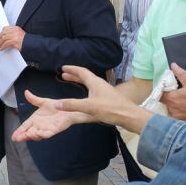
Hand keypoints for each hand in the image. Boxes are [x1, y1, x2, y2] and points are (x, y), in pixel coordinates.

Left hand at [0, 26, 24, 50]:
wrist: (31, 44)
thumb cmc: (25, 40)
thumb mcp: (19, 34)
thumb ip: (13, 33)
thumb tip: (4, 37)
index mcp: (16, 28)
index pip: (5, 28)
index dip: (1, 32)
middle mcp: (14, 31)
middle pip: (3, 33)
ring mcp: (14, 36)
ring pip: (3, 39)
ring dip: (0, 43)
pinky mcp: (14, 41)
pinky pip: (6, 44)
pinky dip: (3, 47)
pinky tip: (1, 49)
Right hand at [12, 66, 151, 141]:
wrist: (130, 116)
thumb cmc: (110, 109)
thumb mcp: (89, 107)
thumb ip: (72, 105)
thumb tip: (56, 104)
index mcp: (95, 83)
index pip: (82, 72)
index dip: (72, 69)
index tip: (62, 68)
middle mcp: (99, 84)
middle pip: (85, 76)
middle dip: (74, 75)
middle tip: (63, 74)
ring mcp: (104, 91)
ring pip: (89, 83)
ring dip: (79, 81)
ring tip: (71, 82)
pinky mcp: (107, 98)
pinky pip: (92, 89)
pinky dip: (85, 88)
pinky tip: (85, 95)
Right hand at [12, 90, 92, 141]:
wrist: (70, 108)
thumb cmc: (57, 106)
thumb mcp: (43, 102)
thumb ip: (34, 99)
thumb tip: (26, 92)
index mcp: (35, 120)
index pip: (25, 127)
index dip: (19, 131)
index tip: (13, 136)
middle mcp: (40, 125)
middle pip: (29, 132)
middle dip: (24, 136)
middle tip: (17, 138)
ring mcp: (47, 128)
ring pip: (38, 134)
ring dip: (33, 135)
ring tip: (28, 135)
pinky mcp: (56, 129)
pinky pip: (49, 133)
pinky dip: (44, 134)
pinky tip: (39, 134)